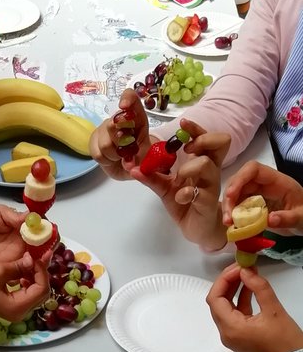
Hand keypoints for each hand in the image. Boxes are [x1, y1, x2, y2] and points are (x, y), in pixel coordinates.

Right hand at [0, 252, 50, 321]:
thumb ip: (19, 265)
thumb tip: (33, 258)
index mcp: (17, 307)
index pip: (41, 289)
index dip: (42, 272)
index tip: (38, 257)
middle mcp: (21, 312)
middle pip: (42, 293)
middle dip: (41, 274)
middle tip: (38, 257)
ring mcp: (17, 310)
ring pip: (37, 292)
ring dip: (36, 276)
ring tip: (31, 261)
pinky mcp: (14, 306)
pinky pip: (28, 293)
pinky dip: (29, 281)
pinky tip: (24, 270)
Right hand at [89, 88, 154, 180]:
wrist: (126, 166)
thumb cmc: (137, 156)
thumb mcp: (145, 156)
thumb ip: (140, 159)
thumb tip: (128, 164)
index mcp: (136, 117)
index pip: (131, 98)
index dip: (127, 99)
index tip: (124, 106)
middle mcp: (119, 119)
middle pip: (113, 123)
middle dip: (120, 141)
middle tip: (127, 151)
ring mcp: (104, 129)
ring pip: (105, 144)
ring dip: (115, 155)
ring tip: (120, 156)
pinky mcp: (93, 140)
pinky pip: (98, 153)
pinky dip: (107, 160)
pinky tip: (111, 158)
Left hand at [130, 119, 229, 246]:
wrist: (195, 228)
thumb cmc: (185, 204)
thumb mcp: (164, 188)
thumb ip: (151, 176)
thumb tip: (132, 167)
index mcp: (202, 162)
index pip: (206, 137)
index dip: (196, 128)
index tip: (183, 123)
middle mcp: (211, 170)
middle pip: (220, 142)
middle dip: (201, 139)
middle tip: (187, 149)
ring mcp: (211, 185)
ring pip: (207, 164)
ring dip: (189, 167)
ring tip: (179, 177)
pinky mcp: (208, 201)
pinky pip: (199, 191)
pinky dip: (186, 192)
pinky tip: (180, 197)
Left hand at [206, 263, 302, 351]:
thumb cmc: (284, 341)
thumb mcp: (274, 310)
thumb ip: (259, 287)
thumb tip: (246, 270)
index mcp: (231, 328)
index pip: (215, 299)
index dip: (224, 280)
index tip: (238, 267)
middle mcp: (226, 333)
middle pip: (217, 302)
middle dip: (227, 282)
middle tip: (242, 267)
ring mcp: (231, 335)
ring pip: (225, 307)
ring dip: (233, 289)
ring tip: (247, 272)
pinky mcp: (238, 335)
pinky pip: (233, 313)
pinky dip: (239, 299)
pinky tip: (249, 286)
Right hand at [222, 161, 302, 235]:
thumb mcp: (301, 218)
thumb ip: (288, 218)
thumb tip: (270, 219)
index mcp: (277, 181)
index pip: (254, 169)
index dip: (240, 178)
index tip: (230, 195)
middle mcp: (264, 184)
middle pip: (240, 182)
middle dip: (230, 197)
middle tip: (228, 217)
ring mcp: (258, 194)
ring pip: (236, 194)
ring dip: (229, 207)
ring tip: (228, 223)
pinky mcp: (253, 205)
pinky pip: (239, 205)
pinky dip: (233, 214)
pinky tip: (232, 225)